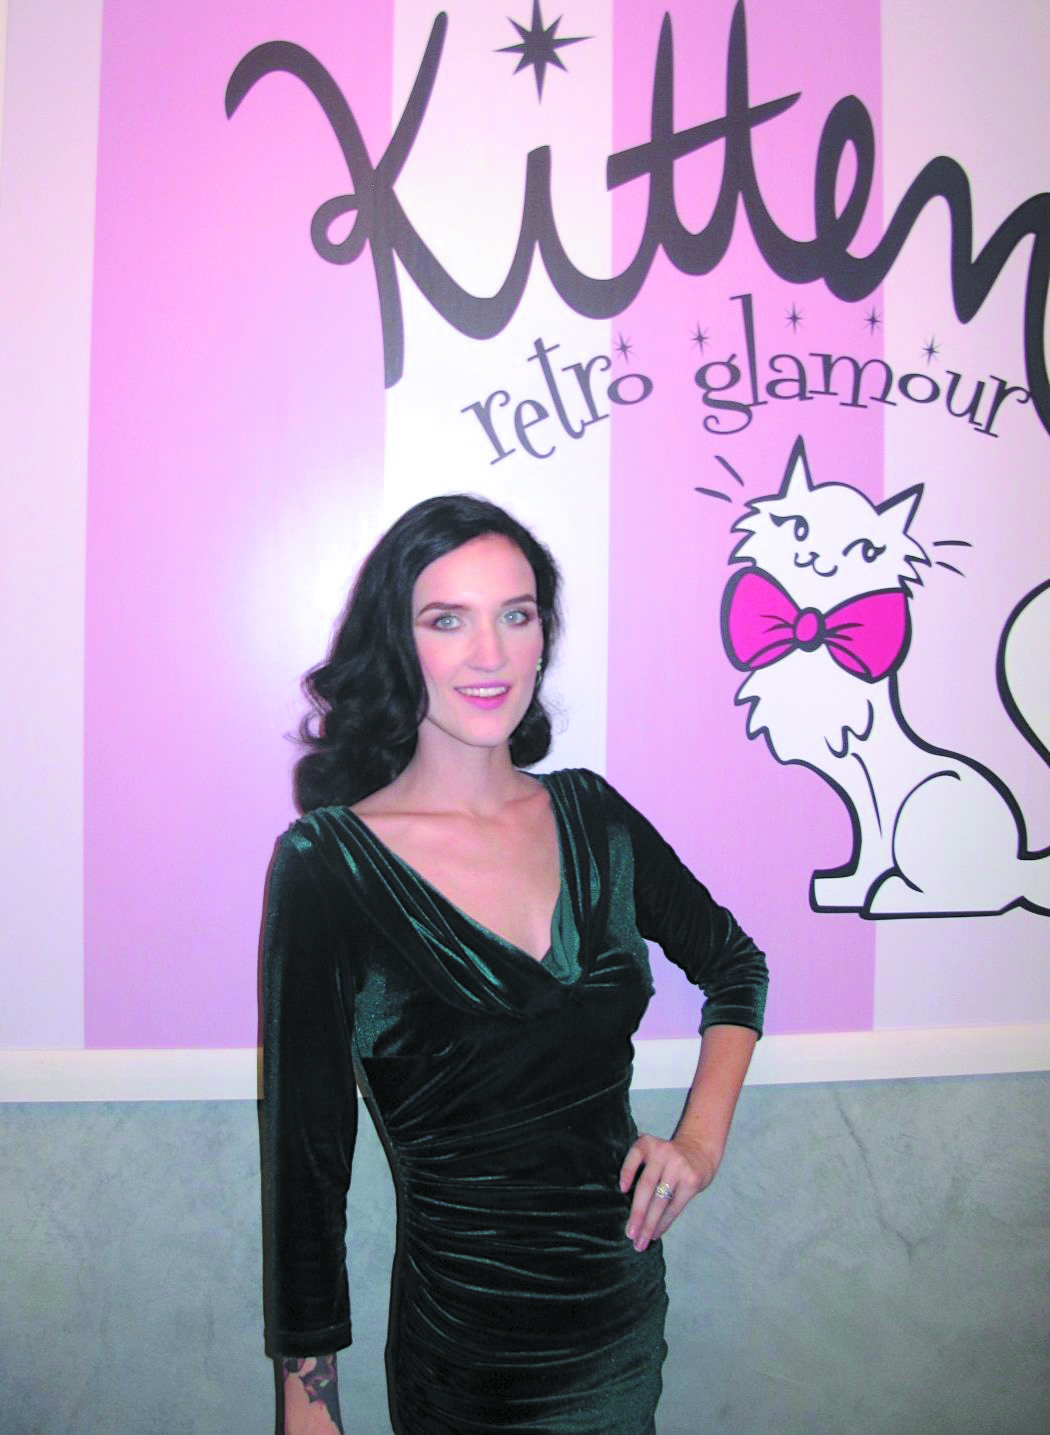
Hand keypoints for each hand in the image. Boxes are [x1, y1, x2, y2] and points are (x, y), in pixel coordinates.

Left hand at [619, 1131, 718, 1251]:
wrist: (699, 1150)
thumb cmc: (666, 1158)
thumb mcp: (651, 1151)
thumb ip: (635, 1164)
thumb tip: (618, 1196)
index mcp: (648, 1144)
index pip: (635, 1155)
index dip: (627, 1171)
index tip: (621, 1189)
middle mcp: (663, 1153)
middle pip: (647, 1185)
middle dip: (637, 1213)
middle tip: (629, 1234)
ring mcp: (679, 1166)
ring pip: (661, 1201)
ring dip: (650, 1225)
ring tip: (640, 1242)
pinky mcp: (691, 1180)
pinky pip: (674, 1206)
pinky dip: (664, 1223)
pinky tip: (655, 1234)